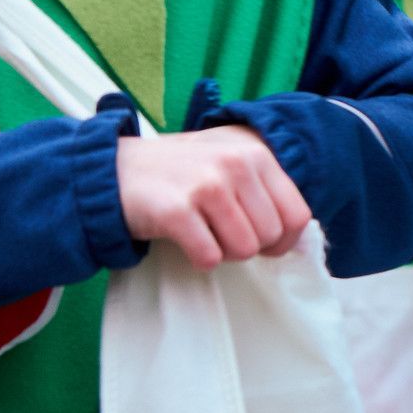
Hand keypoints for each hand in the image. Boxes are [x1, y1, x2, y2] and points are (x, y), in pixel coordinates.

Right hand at [116, 125, 312, 269]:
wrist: (115, 170)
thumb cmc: (180, 174)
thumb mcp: (228, 164)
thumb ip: (263, 188)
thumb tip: (295, 233)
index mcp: (255, 154)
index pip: (297, 215)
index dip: (284, 240)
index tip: (264, 244)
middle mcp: (235, 165)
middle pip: (270, 236)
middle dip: (249, 245)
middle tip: (221, 232)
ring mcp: (206, 185)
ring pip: (243, 249)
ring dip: (223, 252)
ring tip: (203, 231)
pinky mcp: (177, 211)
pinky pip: (208, 257)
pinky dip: (199, 258)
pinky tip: (185, 239)